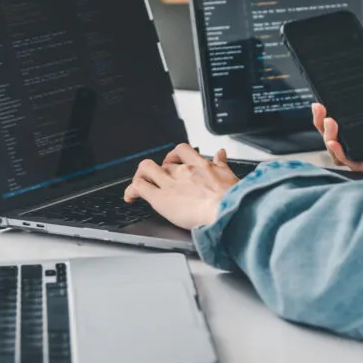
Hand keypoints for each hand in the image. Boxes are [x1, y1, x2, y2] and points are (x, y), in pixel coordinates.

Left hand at [123, 144, 239, 229]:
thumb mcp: (230, 174)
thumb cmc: (231, 198)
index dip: (174, 157)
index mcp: (199, 165)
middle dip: (159, 170)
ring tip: (140, 184)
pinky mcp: (160, 198)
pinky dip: (131, 190)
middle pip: (163, 163)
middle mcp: (182, 171)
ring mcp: (169, 183)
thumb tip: (221, 153)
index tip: (173, 163)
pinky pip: (138, 187)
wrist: (226, 210)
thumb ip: (221, 163)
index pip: (181, 151)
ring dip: (141, 175)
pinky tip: (130, 197)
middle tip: (158, 179)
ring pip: (146, 168)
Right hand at [312, 54, 362, 173]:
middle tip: (320, 108)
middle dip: (322, 123)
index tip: (324, 99)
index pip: (350, 121)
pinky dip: (341, 154)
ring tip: (328, 121)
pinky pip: (355, 164)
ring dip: (328, 137)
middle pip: (340, 137)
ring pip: (342, 152)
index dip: (333, 112)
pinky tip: (335, 142)